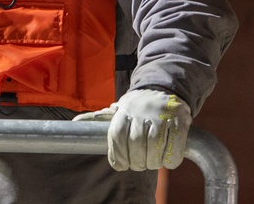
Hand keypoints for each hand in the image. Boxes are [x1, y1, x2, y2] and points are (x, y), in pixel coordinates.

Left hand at [73, 88, 191, 170]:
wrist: (165, 88)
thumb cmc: (137, 105)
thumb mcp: (117, 108)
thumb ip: (98, 118)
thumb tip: (74, 122)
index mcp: (124, 110)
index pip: (117, 136)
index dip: (118, 155)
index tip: (120, 165)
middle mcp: (141, 112)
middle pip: (136, 144)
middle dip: (136, 161)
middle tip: (138, 165)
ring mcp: (161, 116)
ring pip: (155, 148)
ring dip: (153, 162)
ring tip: (151, 163)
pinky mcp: (179, 121)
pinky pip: (174, 147)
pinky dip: (170, 159)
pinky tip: (166, 161)